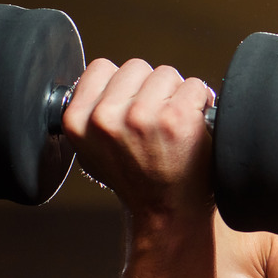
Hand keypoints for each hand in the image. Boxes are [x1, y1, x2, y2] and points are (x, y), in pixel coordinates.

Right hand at [61, 58, 215, 221]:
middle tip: (154, 123)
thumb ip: (91, 112)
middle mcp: (106, 117)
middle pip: (137, 67)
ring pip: (166, 74)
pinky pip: (194, 85)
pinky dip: (200, 102)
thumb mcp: (92, 149)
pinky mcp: (176, 117)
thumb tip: (103, 78)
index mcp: (78, 121)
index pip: (101, 68)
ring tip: (172, 127)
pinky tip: (192, 127)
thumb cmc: (137, 179)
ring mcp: (141, 116)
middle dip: (150, 89)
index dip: (123, 85)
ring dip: (176, 95)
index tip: (131, 107)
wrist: (168, 210)